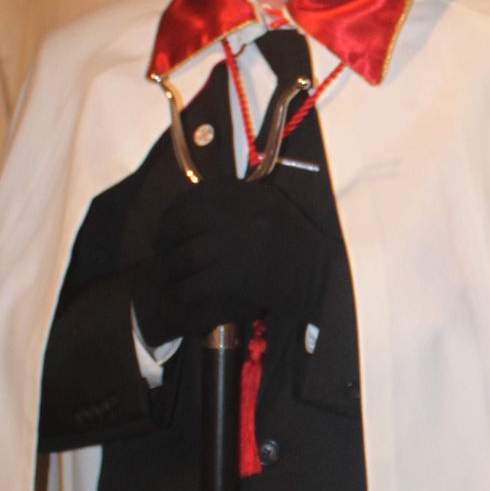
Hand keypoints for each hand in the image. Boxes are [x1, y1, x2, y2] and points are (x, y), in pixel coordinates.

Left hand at [136, 179, 332, 343]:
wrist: (326, 279)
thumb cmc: (297, 248)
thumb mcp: (271, 210)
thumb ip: (239, 203)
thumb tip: (197, 202)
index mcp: (251, 195)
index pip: (195, 195)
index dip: (173, 211)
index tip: (168, 225)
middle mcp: (244, 215)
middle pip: (183, 221)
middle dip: (165, 237)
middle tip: (162, 250)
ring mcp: (240, 244)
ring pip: (186, 255)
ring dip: (172, 268)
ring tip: (172, 275)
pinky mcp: (238, 275)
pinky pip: (196, 284)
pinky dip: (185, 292)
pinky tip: (185, 295)